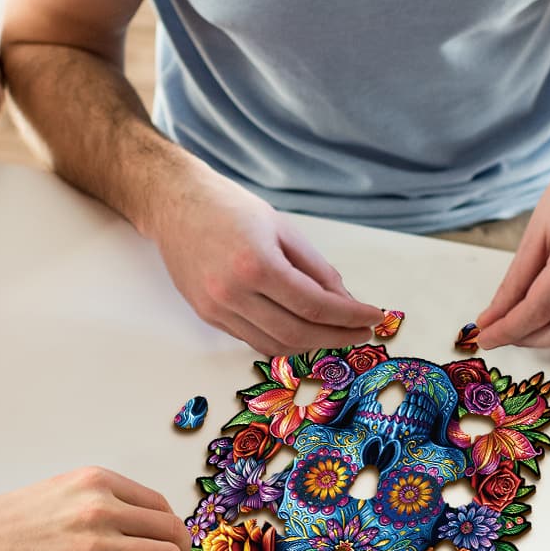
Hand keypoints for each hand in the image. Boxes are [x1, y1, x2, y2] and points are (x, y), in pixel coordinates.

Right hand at [0, 466, 193, 550]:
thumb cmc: (9, 521)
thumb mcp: (62, 490)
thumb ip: (99, 498)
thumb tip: (134, 519)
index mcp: (98, 482)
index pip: (158, 504)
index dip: (171, 526)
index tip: (170, 540)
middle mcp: (102, 508)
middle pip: (169, 529)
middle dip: (180, 550)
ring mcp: (94, 545)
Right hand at [145, 164, 380, 354]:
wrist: (175, 205)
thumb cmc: (230, 208)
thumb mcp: (283, 228)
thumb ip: (316, 268)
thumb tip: (345, 300)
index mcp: (256, 264)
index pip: (315, 305)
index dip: (350, 316)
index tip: (374, 318)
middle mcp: (233, 293)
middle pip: (298, 333)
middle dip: (338, 337)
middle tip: (361, 332)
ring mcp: (216, 308)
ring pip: (275, 345)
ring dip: (312, 345)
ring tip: (337, 334)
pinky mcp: (207, 315)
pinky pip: (253, 340)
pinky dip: (283, 341)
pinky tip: (303, 331)